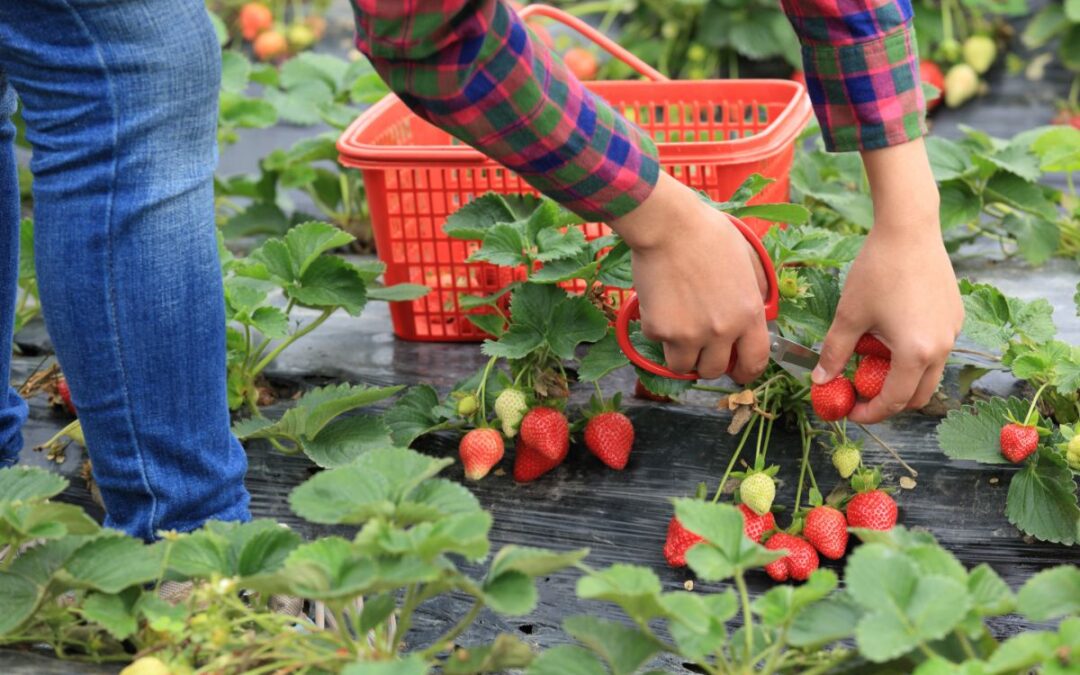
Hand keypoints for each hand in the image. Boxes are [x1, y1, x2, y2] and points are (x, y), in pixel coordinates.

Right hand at [610, 172, 769, 382]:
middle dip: (706, 363)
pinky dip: (657, 329)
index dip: (745, 372)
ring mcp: (689, 333)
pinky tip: (659, 302)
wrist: (668, 225)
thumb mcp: (747, 260)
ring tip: (676, 329)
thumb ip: (754, 291)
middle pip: (714, 371)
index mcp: (748, 313)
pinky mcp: (660, 329)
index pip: (755, 361)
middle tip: (698, 348)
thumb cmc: (707, 234)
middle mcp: (722, 330)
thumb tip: (756, 312)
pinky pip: (659, 343)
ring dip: (680, 354)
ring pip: (683, 367)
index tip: (736, 371)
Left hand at [812, 140, 963, 422]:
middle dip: (888, 401)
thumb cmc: (876, 271)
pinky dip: (916, 356)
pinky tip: (890, 338)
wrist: (909, 230)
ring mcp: (953, 332)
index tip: (850, 410)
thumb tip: (820, 380)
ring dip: (902, 378)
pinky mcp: (955, 316)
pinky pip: (937, 349)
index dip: (870, 412)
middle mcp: (942, 348)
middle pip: (917, 395)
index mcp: (916, 353)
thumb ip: (834, 352)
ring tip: (871, 364)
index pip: (893, 401)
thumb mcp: (849, 315)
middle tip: (860, 394)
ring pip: (929, 373)